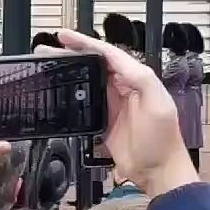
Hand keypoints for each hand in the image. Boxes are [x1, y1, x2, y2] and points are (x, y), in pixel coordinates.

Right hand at [51, 30, 196, 195]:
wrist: (158, 172)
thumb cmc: (162, 140)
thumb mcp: (158, 104)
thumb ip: (141, 79)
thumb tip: (116, 61)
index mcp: (136, 78)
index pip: (108, 54)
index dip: (85, 43)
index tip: (64, 37)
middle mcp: (123, 87)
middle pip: (93, 63)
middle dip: (71, 53)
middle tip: (48, 47)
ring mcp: (112, 104)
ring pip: (86, 79)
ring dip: (68, 70)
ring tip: (47, 63)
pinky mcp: (103, 121)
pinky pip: (84, 101)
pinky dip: (70, 93)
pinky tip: (57, 90)